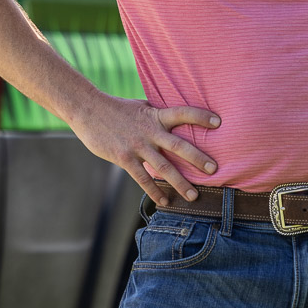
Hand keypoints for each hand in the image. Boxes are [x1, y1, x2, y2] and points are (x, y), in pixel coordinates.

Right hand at [71, 94, 219, 205]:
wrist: (87, 109)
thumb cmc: (116, 108)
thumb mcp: (141, 106)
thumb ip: (157, 115)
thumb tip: (175, 119)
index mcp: (155, 114)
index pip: (183, 113)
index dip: (200, 116)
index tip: (219, 123)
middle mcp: (149, 130)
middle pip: (178, 145)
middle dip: (198, 158)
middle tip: (215, 170)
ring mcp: (137, 145)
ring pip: (163, 167)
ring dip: (180, 183)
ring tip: (194, 196)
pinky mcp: (124, 157)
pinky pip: (142, 178)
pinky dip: (154, 190)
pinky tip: (164, 201)